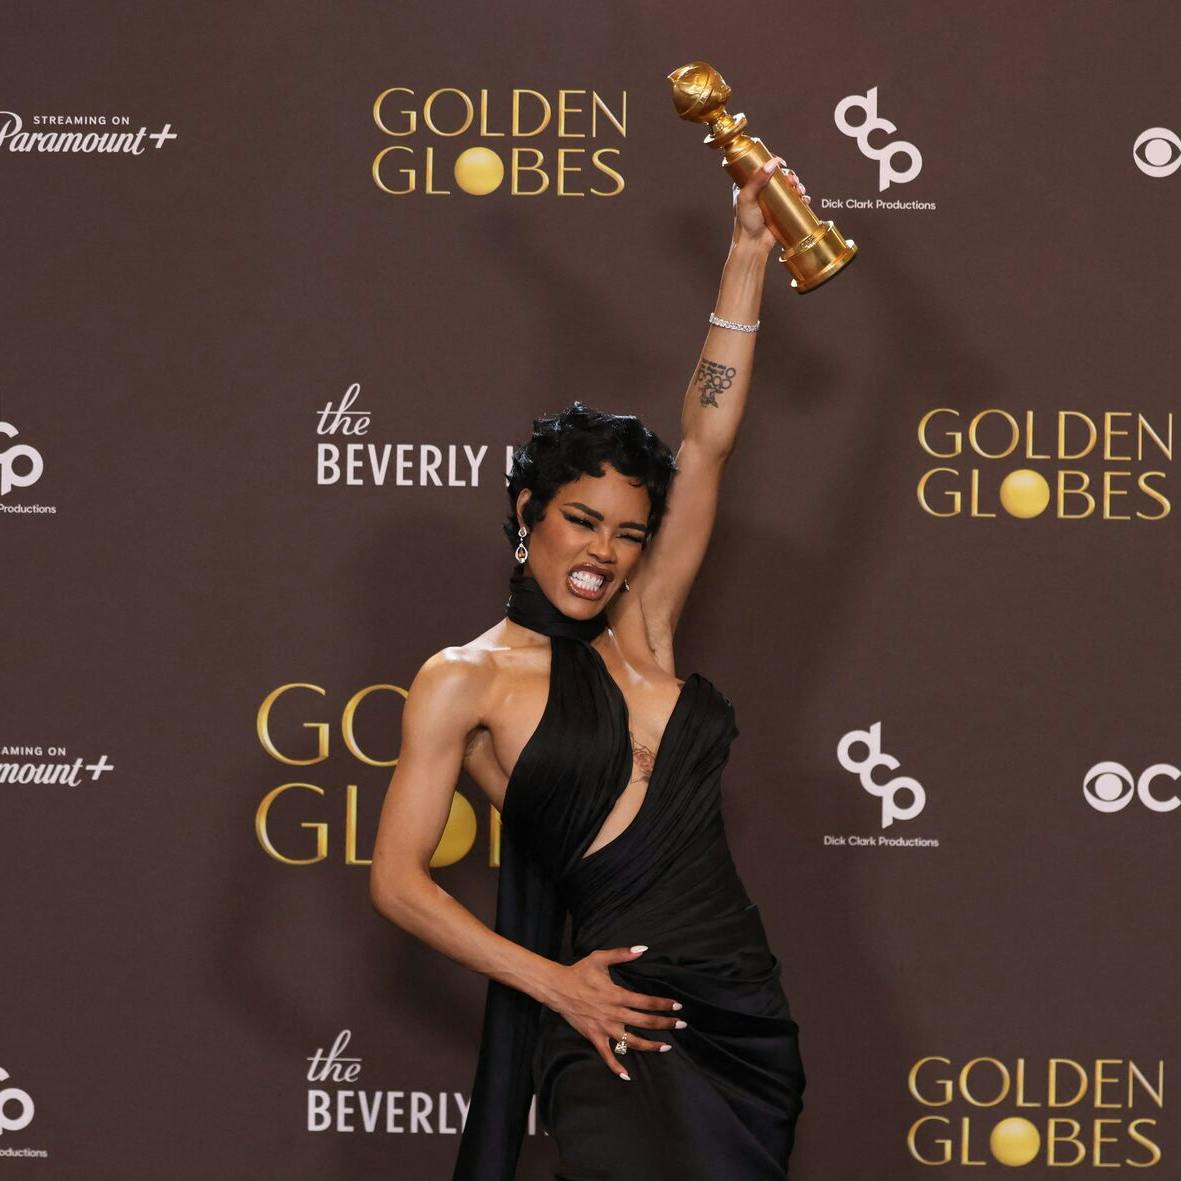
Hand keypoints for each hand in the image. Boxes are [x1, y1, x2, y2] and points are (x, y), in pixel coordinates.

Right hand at [546, 945, 683, 1079]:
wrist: (557, 988)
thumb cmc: (580, 972)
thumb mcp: (600, 958)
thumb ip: (622, 953)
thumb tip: (643, 949)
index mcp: (617, 995)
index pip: (646, 1002)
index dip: (663, 1005)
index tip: (678, 1007)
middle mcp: (614, 1014)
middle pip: (645, 1022)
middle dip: (665, 1024)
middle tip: (682, 1025)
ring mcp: (605, 1028)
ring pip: (632, 1041)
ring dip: (650, 1045)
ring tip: (666, 1047)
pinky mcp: (594, 1037)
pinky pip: (607, 1055)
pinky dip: (616, 1067)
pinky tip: (627, 1076)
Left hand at [731, 156, 809, 251]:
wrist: (753, 245)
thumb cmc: (745, 224)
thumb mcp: (747, 198)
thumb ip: (756, 180)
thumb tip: (771, 164)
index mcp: (749, 185)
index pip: (763, 167)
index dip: (773, 162)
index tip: (781, 163)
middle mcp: (761, 192)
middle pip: (780, 176)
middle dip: (790, 175)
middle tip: (793, 181)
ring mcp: (772, 202)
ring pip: (789, 187)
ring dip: (798, 186)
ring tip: (799, 190)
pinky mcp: (781, 211)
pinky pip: (794, 201)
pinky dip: (802, 198)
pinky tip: (804, 199)